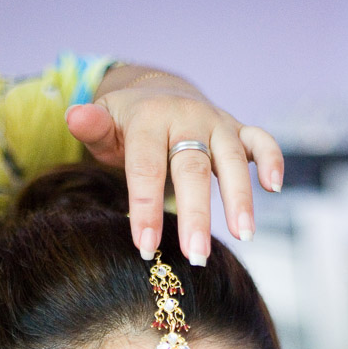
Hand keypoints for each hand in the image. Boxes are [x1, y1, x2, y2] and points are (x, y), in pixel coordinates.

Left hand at [66, 72, 282, 264]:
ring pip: (232, 159)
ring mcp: (216, 123)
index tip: (146, 248)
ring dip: (240, 197)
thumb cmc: (127, 125)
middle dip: (196, 214)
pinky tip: (274, 188)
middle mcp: (187, 117)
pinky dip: (272, 159)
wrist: (159, 93)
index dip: (146, 207)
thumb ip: (92, 126)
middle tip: (196, 255)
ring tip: (245, 235)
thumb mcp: (104, 125)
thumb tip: (74, 117)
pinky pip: (261, 140)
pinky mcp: (238, 130)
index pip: (147, 167)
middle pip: (193, 168)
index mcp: (150, 119)